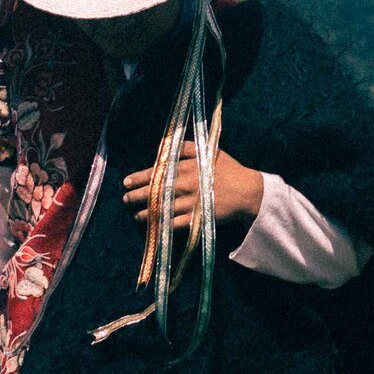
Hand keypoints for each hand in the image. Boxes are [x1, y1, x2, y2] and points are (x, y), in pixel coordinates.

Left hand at [122, 148, 263, 235]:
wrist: (247, 191)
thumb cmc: (228, 169)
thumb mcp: (208, 151)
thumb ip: (186, 148)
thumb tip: (165, 146)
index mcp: (186, 167)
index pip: (155, 172)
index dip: (138, 178)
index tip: (125, 182)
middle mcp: (185, 184)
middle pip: (154, 192)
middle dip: (136, 196)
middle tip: (125, 200)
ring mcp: (190, 202)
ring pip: (161, 209)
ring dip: (146, 213)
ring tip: (135, 215)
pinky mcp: (197, 218)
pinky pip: (174, 223)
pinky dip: (161, 225)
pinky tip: (152, 226)